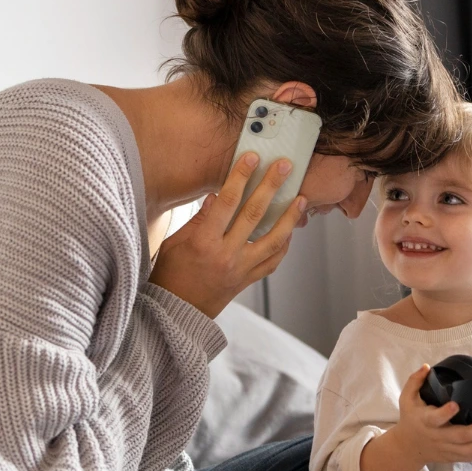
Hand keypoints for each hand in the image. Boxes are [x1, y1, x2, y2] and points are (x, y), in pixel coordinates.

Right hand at [149, 153, 306, 318]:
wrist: (176, 313)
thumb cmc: (170, 275)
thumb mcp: (176, 243)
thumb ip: (199, 219)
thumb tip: (218, 196)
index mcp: (204, 241)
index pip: (227, 201)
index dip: (240, 176)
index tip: (252, 157)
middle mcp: (226, 254)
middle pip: (254, 214)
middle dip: (271, 186)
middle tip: (285, 166)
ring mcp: (241, 269)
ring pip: (273, 239)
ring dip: (290, 217)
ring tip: (301, 199)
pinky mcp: (248, 280)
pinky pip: (272, 261)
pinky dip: (283, 245)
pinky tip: (290, 231)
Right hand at [391, 364, 471, 467]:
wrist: (408, 446)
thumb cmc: (410, 418)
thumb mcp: (406, 398)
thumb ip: (415, 381)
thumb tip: (426, 367)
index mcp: (426, 421)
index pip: (436, 419)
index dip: (446, 413)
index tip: (456, 404)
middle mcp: (438, 437)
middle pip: (462, 436)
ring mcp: (447, 448)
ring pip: (471, 450)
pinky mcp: (453, 456)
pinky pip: (471, 457)